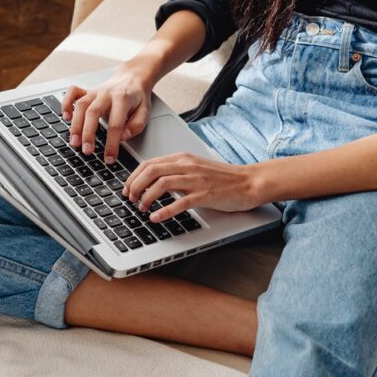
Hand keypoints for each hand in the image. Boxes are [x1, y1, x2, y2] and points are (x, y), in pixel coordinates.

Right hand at [60, 64, 152, 164]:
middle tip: (87, 151)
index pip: (116, 124)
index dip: (112, 143)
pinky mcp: (87, 90)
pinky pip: (73, 92)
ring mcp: (95, 91)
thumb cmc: (137, 98)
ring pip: (81, 105)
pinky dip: (66, 103)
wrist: (133, 77)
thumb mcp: (145, 111)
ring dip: (76, 125)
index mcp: (123, 99)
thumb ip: (137, 125)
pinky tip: (66, 117)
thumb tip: (123, 137)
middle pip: (93, 113)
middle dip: (88, 134)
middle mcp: (107, 94)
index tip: (109, 158)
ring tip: (75, 142)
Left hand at [121, 152, 265, 222]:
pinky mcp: (205, 194)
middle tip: (130, 200)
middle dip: (135, 186)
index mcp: (183, 158)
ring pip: (161, 184)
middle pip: (151, 171)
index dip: (133, 177)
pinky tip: (156, 218)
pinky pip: (180, 202)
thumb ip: (176, 171)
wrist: (249, 182)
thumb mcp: (196, 168)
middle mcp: (188, 165)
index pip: (149, 163)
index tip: (127, 189)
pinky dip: (164, 211)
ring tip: (142, 208)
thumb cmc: (223, 178)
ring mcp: (196, 179)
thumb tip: (153, 182)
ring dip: (146, 198)